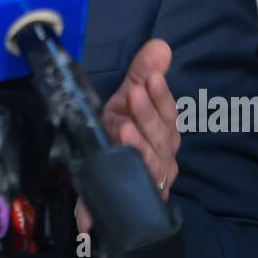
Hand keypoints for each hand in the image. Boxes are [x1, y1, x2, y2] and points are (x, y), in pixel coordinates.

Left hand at [76, 38, 179, 233]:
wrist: (117, 170)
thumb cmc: (126, 127)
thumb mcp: (130, 98)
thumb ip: (143, 71)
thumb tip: (160, 46)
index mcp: (165, 131)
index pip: (168, 112)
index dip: (160, 96)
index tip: (149, 78)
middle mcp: (162, 156)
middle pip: (160, 137)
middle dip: (147, 115)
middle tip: (133, 94)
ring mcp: (148, 179)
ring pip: (147, 165)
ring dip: (137, 148)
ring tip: (123, 129)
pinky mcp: (128, 200)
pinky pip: (116, 201)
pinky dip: (99, 206)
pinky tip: (89, 212)